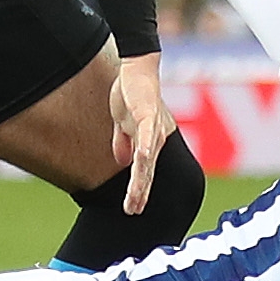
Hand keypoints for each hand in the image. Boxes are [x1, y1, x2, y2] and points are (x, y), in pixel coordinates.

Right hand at [109, 52, 174, 215]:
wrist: (137, 69)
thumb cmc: (132, 93)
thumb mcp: (123, 122)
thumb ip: (124, 141)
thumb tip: (123, 161)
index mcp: (149, 141)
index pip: (144, 171)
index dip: (140, 190)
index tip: (133, 209)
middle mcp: (155, 139)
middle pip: (147, 171)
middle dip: (140, 193)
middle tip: (133, 211)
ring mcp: (153, 128)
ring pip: (146, 160)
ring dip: (140, 181)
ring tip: (134, 198)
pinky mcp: (148, 114)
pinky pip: (146, 134)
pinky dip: (142, 147)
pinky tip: (139, 161)